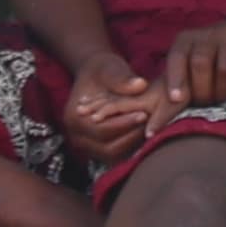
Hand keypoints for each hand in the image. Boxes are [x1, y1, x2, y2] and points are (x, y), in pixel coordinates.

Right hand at [57, 61, 171, 153]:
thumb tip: (140, 85)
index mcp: (74, 118)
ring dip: (134, 144)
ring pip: (114, 156)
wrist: (97, 77)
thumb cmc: (103, 71)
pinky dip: (132, 148)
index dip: (123, 123)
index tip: (144, 113)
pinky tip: (147, 134)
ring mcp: (88, 147)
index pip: (101, 130)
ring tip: (151, 128)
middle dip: (131, 136)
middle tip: (151, 124)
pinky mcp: (100, 151)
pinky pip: (118, 157)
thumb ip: (121, 78)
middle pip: (107, 149)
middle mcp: (77, 137)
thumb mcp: (110, 68)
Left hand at [162, 18, 225, 107]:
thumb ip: (170, 95)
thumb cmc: (212, 65)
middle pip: (200, 64)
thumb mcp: (189, 72)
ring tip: (224, 103)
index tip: (177, 99)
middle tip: (207, 107)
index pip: (176, 57)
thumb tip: (149, 128)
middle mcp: (207, 33)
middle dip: (203, 92)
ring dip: (224, 92)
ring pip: (224, 69)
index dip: (176, 79)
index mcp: (185, 41)